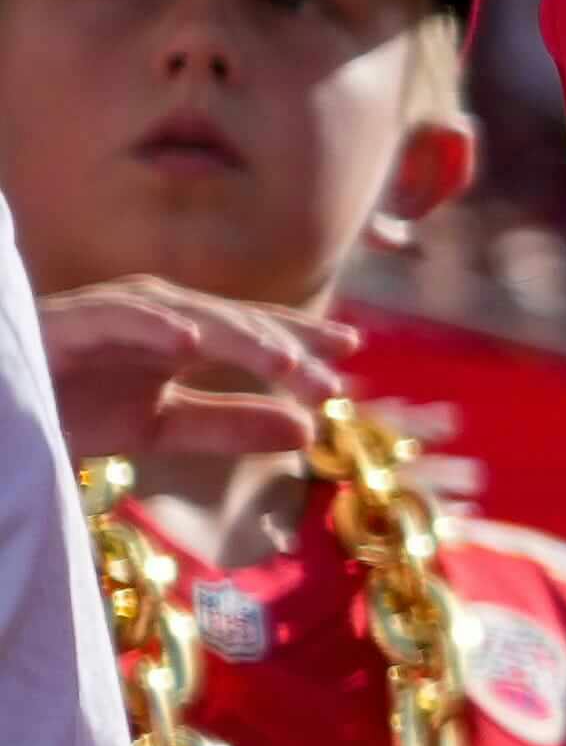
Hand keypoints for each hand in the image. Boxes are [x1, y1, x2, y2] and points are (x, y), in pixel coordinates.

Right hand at [40, 280, 344, 472]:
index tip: (351, 353)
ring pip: (187, 315)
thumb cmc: (69, 407)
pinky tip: (192, 343)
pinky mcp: (69, 322)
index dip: (301, 337)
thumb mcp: (160, 428)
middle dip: (284, 346)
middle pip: (231, 322)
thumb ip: (228, 426)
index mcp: (179, 338)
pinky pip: (117, 317)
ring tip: (284, 361)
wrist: (3, 416)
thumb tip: (310, 431)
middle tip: (329, 379)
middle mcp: (153, 318)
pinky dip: (154, 325)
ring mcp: (112, 315)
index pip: (251, 331)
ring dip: (238, 335)